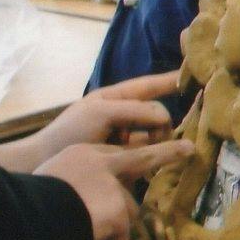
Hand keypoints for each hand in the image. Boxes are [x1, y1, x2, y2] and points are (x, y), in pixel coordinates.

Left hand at [0, 72, 181, 171]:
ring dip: (159, 141)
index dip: (171, 80)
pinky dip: (152, 155)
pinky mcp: (124, 158)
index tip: (195, 75)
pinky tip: (151, 163)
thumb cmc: (69, 133)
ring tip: (153, 152)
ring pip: (155, 134)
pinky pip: (148, 152)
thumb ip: (136, 110)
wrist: (44, 164)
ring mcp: (124, 137)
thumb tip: (165, 117)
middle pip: (157, 113)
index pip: (149, 85)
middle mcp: (122, 116)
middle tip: (161, 135)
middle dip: (163, 123)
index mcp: (115, 98)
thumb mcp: (101, 113)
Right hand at [35, 138, 194, 239]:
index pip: (114, 154)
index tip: (144, 164)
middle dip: (167, 153)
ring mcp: (113, 186)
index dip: (127, 164)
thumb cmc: (31, 208)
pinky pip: (120, 236)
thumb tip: (97, 201)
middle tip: (188, 149)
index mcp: (80, 154)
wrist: (25, 223)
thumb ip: (80, 185)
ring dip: (112, 228)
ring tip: (83, 236)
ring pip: (127, 211)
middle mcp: (101, 164)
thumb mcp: (53, 186)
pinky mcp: (120, 211)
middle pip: (142, 158)